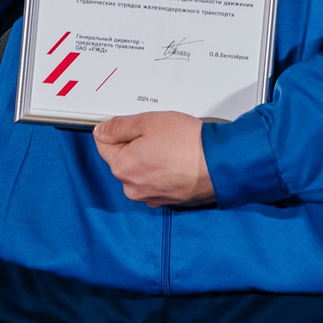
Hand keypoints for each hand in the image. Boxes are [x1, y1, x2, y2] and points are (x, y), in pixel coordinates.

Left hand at [92, 111, 213, 206]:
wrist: (220, 164)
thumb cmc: (188, 144)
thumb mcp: (148, 121)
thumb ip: (119, 126)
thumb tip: (102, 130)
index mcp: (122, 167)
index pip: (102, 144)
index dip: (115, 130)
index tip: (131, 125)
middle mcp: (132, 187)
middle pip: (122, 159)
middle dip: (134, 145)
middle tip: (157, 134)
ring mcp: (150, 197)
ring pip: (139, 171)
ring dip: (149, 159)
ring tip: (170, 148)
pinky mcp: (166, 200)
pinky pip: (155, 182)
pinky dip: (162, 172)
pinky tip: (176, 161)